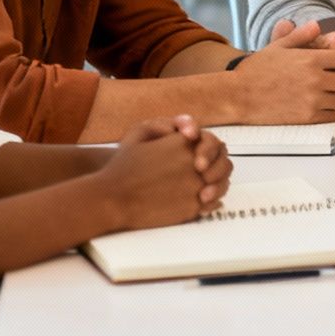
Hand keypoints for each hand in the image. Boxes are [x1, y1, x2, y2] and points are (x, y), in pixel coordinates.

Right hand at [95, 115, 229, 230]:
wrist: (112, 198)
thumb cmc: (122, 166)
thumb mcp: (139, 133)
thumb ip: (166, 127)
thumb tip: (189, 134)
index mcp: (183, 143)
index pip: (214, 144)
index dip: (212, 151)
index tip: (204, 158)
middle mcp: (193, 164)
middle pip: (222, 165)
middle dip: (218, 169)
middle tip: (208, 174)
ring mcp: (195, 187)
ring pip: (220, 186)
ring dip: (217, 187)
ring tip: (207, 189)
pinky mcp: (192, 208)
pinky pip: (210, 205)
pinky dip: (209, 203)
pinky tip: (202, 201)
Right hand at [228, 19, 334, 123]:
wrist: (238, 96)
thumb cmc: (256, 70)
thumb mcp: (278, 47)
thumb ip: (300, 36)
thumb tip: (316, 25)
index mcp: (311, 60)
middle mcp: (316, 80)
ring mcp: (313, 101)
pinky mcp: (307, 118)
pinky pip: (334, 115)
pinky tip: (332, 104)